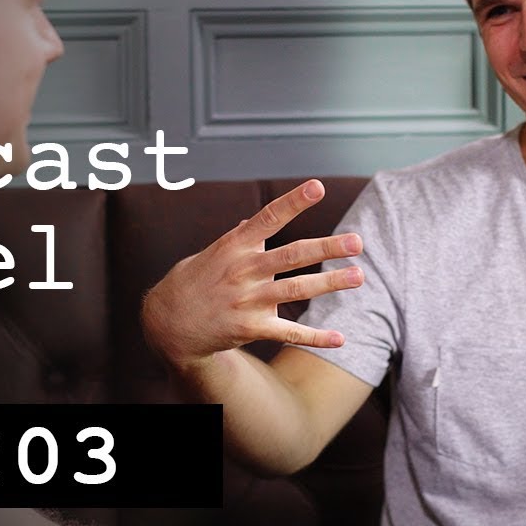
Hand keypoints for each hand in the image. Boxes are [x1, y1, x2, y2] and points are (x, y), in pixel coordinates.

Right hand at [142, 179, 363, 370]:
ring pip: (295, 290)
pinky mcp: (249, 328)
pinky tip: (339, 338)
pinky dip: (315, 336)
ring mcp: (247, 300)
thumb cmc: (192, 282)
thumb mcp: (210, 253)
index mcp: (235, 245)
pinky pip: (288, 332)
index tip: (317, 186)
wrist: (167, 323)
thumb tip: (250, 221)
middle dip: (326, 247)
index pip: (268, 217)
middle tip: (356, 241)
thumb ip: (236, 238)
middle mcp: (243, 270)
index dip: (294, 201)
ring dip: (329, 284)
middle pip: (291, 255)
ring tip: (358, 276)